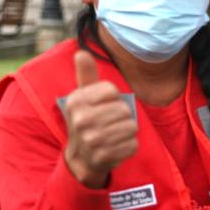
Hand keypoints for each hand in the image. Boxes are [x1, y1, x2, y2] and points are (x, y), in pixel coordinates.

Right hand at [63, 50, 137, 187]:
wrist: (81, 156)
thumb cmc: (87, 119)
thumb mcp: (83, 96)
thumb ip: (86, 74)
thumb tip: (81, 53)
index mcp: (76, 101)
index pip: (112, 91)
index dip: (114, 98)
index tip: (103, 105)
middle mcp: (81, 120)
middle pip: (124, 110)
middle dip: (123, 115)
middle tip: (110, 122)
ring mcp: (92, 140)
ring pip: (131, 126)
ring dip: (127, 130)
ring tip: (114, 133)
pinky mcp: (105, 157)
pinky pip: (133, 145)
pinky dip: (129, 145)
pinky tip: (116, 146)